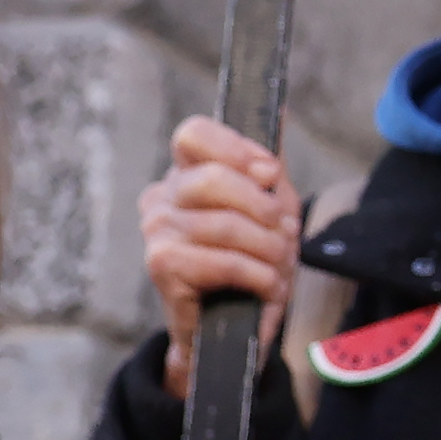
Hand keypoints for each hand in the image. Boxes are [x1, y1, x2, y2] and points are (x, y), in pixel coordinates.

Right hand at [140, 117, 300, 400]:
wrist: (235, 329)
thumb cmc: (252, 263)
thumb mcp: (271, 206)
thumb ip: (269, 162)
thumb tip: (281, 110)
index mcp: (186, 174)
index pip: (194, 133)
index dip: (238, 149)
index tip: (270, 175)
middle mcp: (163, 197)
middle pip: (212, 177)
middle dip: (264, 208)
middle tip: (283, 234)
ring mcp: (156, 231)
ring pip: (225, 224)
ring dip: (269, 250)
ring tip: (278, 267)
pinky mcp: (162, 267)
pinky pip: (221, 260)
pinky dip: (257, 275)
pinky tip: (265, 286)